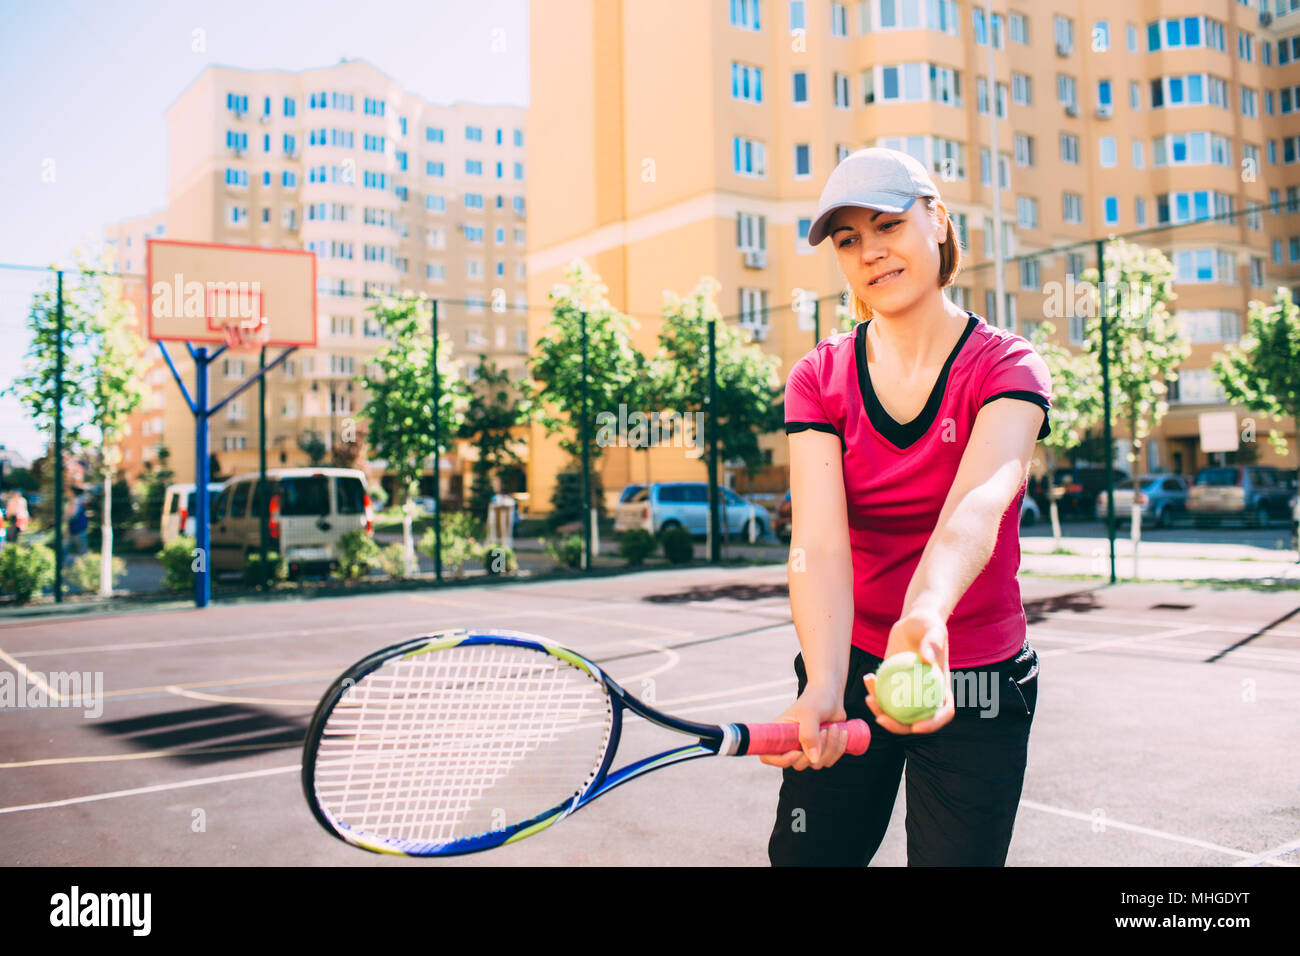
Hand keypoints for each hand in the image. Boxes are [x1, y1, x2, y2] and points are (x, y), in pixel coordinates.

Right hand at [758, 681, 849, 770]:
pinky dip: (838, 748)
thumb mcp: (810, 714)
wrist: (831, 695)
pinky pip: (829, 760)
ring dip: (830, 747)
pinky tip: (841, 732)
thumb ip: (809, 735)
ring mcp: (805, 749)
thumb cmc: (816, 699)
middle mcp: (790, 744)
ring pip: (816, 763)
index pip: (768, 757)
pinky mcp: (820, 751)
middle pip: (798, 764)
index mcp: (779, 734)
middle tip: (823, 731)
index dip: (781, 760)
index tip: (798, 752)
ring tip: (834, 728)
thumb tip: (813, 759)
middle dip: (815, 750)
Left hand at [863, 607, 954, 734]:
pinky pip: (884, 694)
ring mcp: (909, 691)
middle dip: (898, 727)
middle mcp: (926, 694)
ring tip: (869, 699)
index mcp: (943, 688)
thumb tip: (928, 660)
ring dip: (881, 711)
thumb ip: (933, 642)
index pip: (943, 713)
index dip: (932, 724)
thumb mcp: (933, 629)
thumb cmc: (928, 624)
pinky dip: (874, 691)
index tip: (916, 727)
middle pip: (915, 720)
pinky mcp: (894, 683)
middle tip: (881, 718)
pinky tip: (867, 679)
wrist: (913, 621)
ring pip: (896, 711)